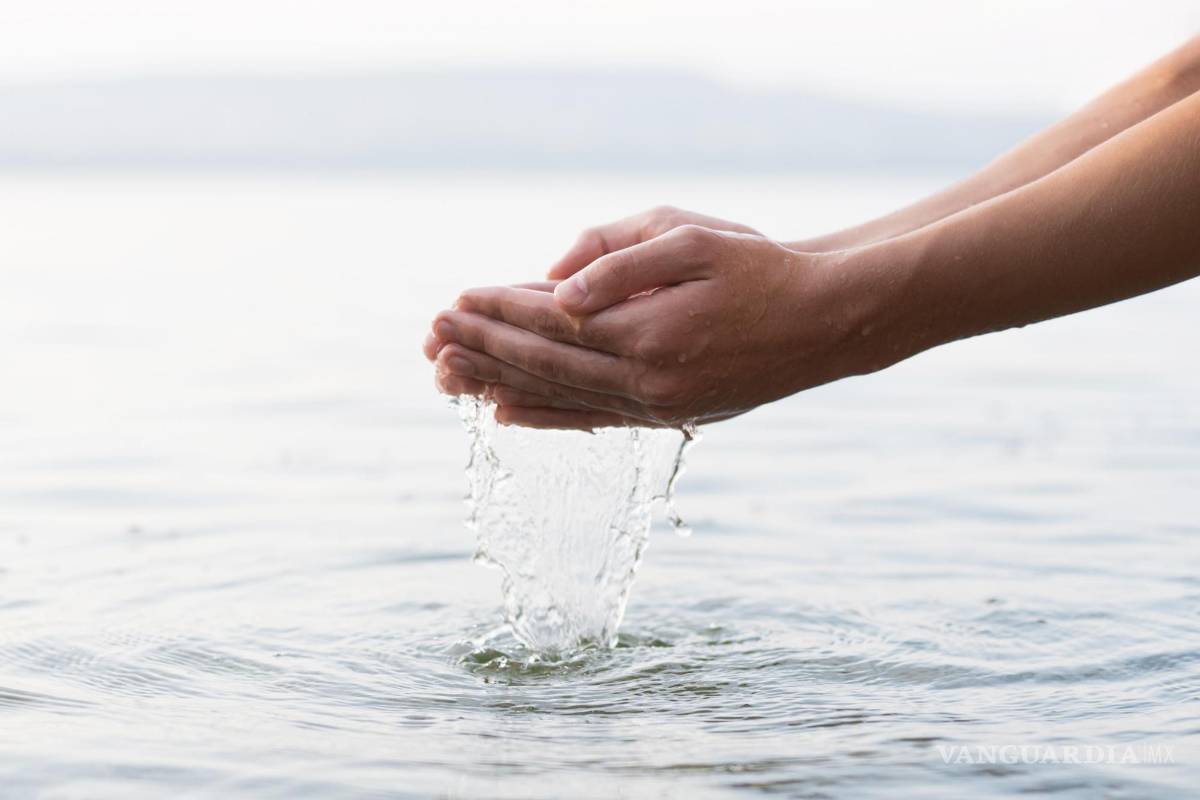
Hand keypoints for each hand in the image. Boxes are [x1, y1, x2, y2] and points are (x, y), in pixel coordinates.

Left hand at [425, 205, 761, 428]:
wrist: (824, 322)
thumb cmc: (762, 269)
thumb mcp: (695, 239)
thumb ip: (622, 260)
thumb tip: (558, 287)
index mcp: (648, 331)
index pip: (550, 321)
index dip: (498, 309)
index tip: (454, 300)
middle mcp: (645, 380)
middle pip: (542, 364)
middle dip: (482, 348)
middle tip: (431, 337)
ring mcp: (655, 406)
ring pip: (558, 397)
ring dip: (497, 384)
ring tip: (447, 375)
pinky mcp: (666, 417)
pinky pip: (589, 420)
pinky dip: (542, 417)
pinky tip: (503, 414)